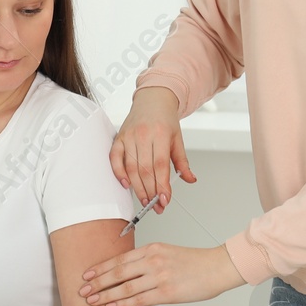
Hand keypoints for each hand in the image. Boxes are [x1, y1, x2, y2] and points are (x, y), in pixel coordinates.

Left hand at [80, 242, 245, 305]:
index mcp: (152, 249)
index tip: (87, 274)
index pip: (120, 259)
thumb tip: (129, 270)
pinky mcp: (167, 292)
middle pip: (118, 272)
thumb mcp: (168, 252)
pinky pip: (140, 299)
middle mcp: (153, 261)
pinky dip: (123, 303)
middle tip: (82, 289)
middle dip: (97, 282)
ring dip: (106, 295)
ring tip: (92, 301)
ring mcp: (160, 276)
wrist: (218, 267)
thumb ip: (148, 259)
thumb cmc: (195, 262)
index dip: (101, 267)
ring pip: (125, 287)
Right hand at [112, 87, 196, 210]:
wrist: (153, 99)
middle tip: (156, 206)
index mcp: (160, 134)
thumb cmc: (165, 119)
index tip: (165, 200)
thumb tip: (190, 179)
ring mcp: (129, 136)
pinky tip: (126, 184)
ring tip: (146, 200)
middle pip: (145, 170)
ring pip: (130, 167)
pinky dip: (119, 173)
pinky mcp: (119, 138)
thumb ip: (182, 162)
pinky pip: (115, 158)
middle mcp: (143, 135)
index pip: (161, 166)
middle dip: (151, 192)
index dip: (162, 186)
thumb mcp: (178, 139)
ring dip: (137, 187)